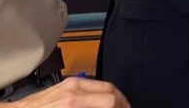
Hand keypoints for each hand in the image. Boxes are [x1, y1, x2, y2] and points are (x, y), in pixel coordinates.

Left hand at [11, 77, 129, 107]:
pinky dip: (100, 94)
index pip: (111, 99)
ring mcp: (70, 83)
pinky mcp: (66, 83)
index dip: (122, 107)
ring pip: (102, 85)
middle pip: (110, 89)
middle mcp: (74, 88)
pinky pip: (91, 85)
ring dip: (112, 97)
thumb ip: (92, 107)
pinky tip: (100, 103)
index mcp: (75, 101)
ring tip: (114, 107)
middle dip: (121, 102)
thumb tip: (108, 107)